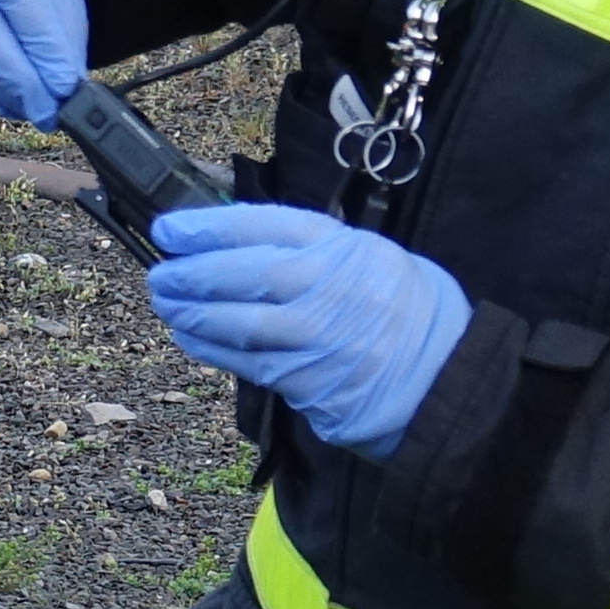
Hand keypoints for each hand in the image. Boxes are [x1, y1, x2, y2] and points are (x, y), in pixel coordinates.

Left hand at [142, 202, 470, 460]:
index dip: (210, 226)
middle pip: (244, 274)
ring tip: (167, 304)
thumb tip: (247, 241)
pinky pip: (249, 363)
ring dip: (193, 314)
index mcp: (347, 249)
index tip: (172, 229)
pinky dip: (212, 349)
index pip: (265, 226)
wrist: (448, 380)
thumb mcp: (377, 261)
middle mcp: (331, 290)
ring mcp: (319, 339)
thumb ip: (320, 251)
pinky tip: (191, 338)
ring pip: (240, 322)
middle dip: (193, 272)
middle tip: (160, 273)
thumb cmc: (412, 316)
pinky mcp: (310, 382)